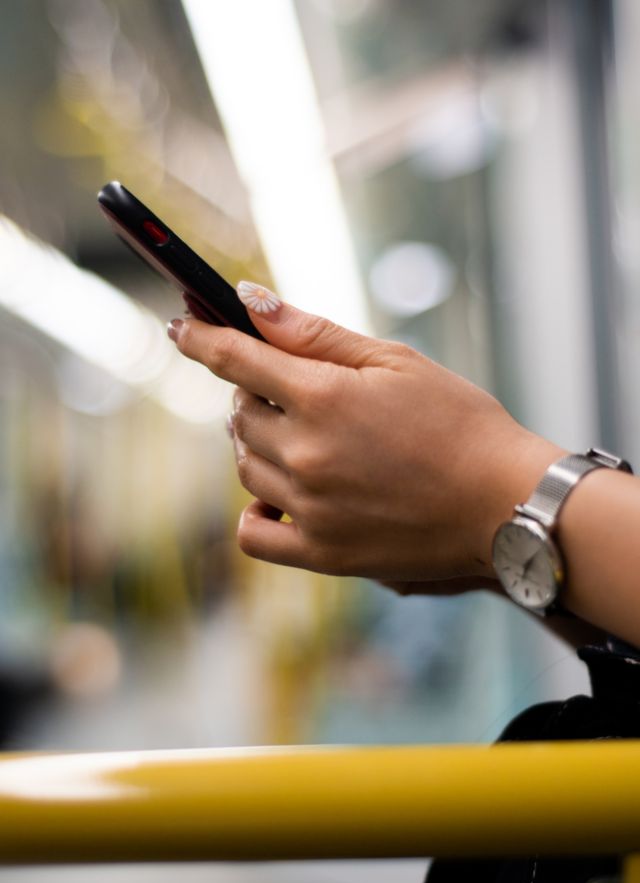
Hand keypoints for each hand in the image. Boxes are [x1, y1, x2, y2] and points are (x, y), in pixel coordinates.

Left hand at [172, 283, 561, 583]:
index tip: (180, 325)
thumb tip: (251, 301)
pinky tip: (280, 494)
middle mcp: (305, 456)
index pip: (236, 360)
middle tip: (281, 388)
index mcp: (322, 399)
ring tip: (295, 434)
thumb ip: (314, 334)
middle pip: (240, 415)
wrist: (504, 503)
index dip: (202, 337)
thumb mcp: (395, 362)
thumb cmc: (460, 423)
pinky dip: (256, 510)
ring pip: (245, 467)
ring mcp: (310, 509)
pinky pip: (255, 534)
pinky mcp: (323, 553)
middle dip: (251, 393)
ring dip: (256, 443)